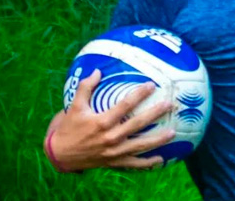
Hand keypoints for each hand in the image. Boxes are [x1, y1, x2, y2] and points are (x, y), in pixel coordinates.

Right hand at [45, 69, 174, 170]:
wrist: (60, 154)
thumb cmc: (69, 128)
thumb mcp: (74, 106)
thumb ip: (85, 87)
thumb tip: (97, 70)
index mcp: (102, 122)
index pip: (125, 105)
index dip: (139, 94)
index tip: (152, 85)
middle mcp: (110, 137)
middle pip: (138, 124)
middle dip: (155, 113)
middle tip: (170, 104)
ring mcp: (114, 152)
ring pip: (140, 145)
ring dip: (158, 139)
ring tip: (174, 132)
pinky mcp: (114, 162)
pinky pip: (133, 164)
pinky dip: (147, 163)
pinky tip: (161, 160)